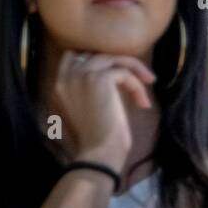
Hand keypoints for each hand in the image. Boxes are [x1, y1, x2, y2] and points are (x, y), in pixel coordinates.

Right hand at [50, 51, 154, 170]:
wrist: (98, 154)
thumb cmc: (95, 138)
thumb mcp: (85, 107)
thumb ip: (87, 86)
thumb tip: (112, 68)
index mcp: (59, 84)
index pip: (74, 55)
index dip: (98, 59)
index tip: (117, 72)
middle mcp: (67, 76)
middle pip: (98, 54)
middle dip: (121, 62)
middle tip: (142, 76)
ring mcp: (81, 75)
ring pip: (114, 59)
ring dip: (135, 70)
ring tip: (149, 83)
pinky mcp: (99, 79)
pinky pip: (125, 72)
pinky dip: (137, 86)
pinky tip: (143, 103)